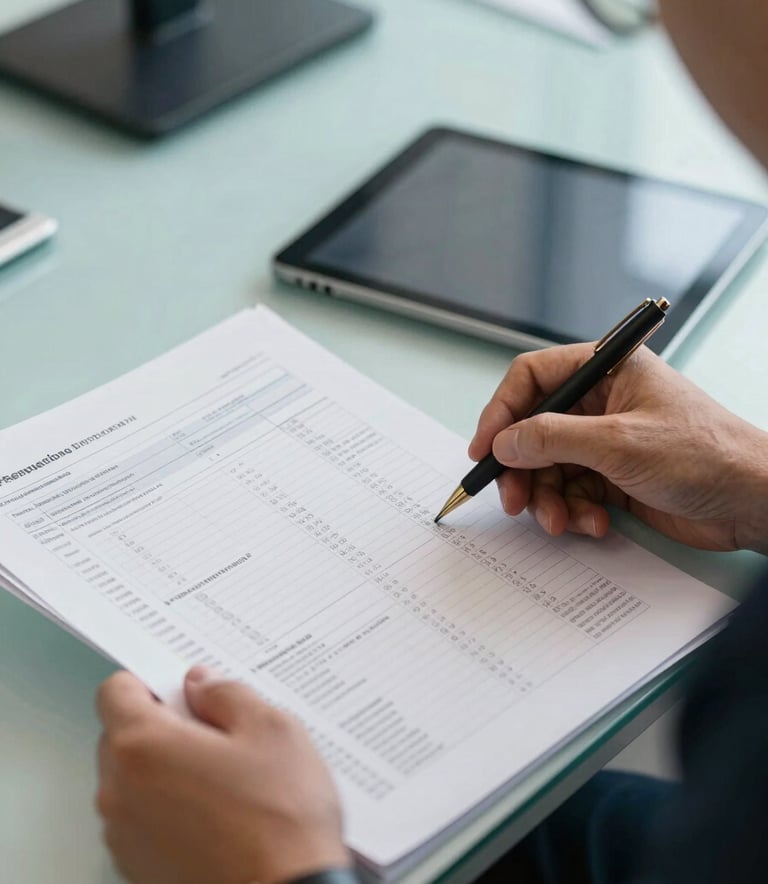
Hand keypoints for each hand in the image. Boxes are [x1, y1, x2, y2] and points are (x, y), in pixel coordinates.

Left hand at [96, 668, 349, 883]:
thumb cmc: (280, 820)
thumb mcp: (270, 728)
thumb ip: (227, 694)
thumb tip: (203, 685)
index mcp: (143, 747)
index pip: (115, 691)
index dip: (151, 682)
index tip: (183, 690)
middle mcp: (120, 793)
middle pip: (122, 735)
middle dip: (163, 726)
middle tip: (218, 733)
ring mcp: (126, 837)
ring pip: (133, 779)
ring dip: (166, 769)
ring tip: (226, 779)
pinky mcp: (140, 868)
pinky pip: (143, 819)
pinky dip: (170, 808)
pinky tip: (219, 814)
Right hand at [469, 344, 767, 552]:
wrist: (753, 503)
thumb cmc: (706, 455)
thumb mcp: (619, 443)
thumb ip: (552, 438)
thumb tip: (503, 442)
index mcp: (607, 370)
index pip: (533, 378)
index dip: (502, 412)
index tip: (484, 450)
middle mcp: (601, 401)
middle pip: (534, 429)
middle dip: (522, 469)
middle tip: (514, 500)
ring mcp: (606, 440)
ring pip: (548, 467)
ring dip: (548, 498)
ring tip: (560, 522)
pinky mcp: (613, 476)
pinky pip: (571, 492)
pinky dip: (573, 512)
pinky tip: (595, 525)